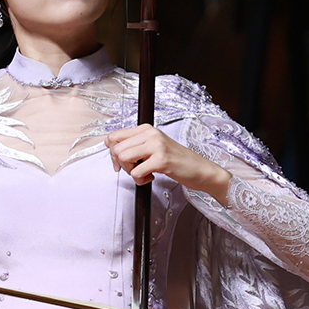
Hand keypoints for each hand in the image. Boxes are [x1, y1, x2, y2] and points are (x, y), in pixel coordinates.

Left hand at [104, 124, 231, 202]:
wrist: (199, 169)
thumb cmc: (177, 159)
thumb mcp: (153, 146)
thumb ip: (134, 144)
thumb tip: (109, 145)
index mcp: (146, 129)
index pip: (115, 136)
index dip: (112, 152)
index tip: (119, 162)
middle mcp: (151, 134)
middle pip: (117, 148)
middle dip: (121, 164)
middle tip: (134, 169)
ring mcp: (156, 145)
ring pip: (124, 158)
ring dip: (130, 172)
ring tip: (143, 173)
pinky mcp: (161, 160)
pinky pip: (136, 172)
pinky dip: (140, 180)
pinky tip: (151, 177)